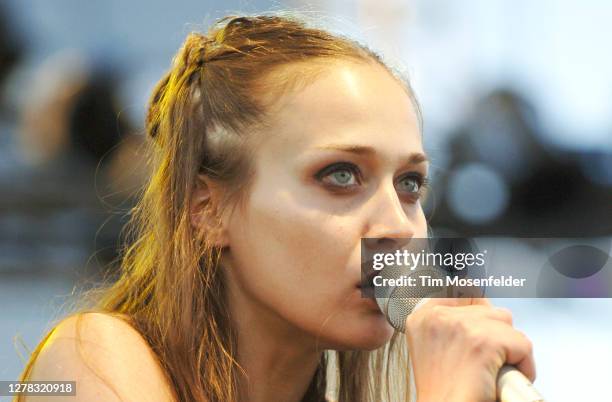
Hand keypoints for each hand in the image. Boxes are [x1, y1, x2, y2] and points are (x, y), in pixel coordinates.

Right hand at [407, 297, 535, 401]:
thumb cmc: (443, 391)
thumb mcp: (435, 347)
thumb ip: (452, 323)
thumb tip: (484, 307)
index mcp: (422, 316)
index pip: (463, 293)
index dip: (478, 316)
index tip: (479, 334)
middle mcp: (437, 316)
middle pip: (489, 310)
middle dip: (494, 337)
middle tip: (481, 363)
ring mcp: (461, 327)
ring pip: (506, 324)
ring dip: (507, 349)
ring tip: (490, 371)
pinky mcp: (484, 343)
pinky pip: (522, 344)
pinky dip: (523, 366)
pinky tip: (502, 378)